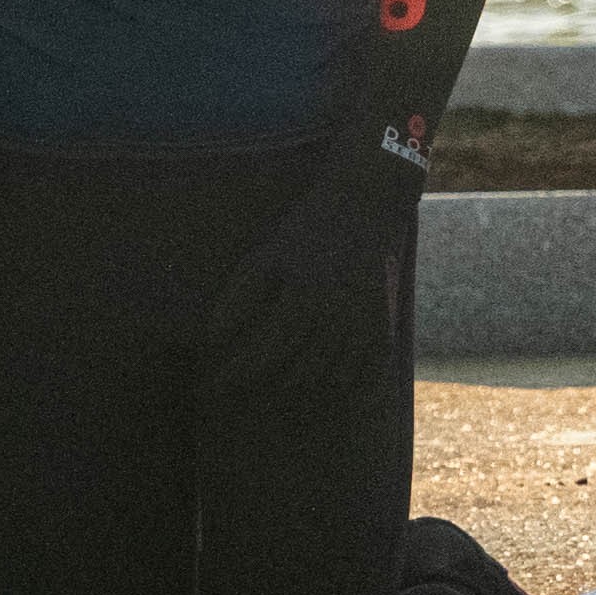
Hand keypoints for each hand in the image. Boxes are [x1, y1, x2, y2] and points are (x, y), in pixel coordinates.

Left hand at [199, 112, 430, 402]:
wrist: (366, 202)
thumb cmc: (307, 228)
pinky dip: (352, 385)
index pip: (263, 354)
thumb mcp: (265, 256)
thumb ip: (237, 300)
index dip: (235, 375)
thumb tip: (211, 342)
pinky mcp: (384, 320)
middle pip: (297, 374)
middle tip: (240, 391)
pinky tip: (334, 392)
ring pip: (331, 376)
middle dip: (265, 386)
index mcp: (302, 299)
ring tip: (278, 389)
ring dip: (303, 387)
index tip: (212, 387)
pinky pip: (370, 367)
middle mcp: (335, 316)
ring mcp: (364, 321)